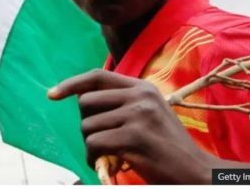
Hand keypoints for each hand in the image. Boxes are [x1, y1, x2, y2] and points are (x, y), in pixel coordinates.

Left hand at [48, 70, 212, 183]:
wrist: (197, 172)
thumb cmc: (167, 147)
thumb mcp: (149, 114)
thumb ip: (121, 103)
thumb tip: (82, 100)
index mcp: (143, 87)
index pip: (96, 76)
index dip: (71, 84)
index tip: (52, 94)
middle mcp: (140, 96)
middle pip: (86, 103)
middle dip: (86, 125)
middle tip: (101, 140)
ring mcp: (138, 115)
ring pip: (87, 126)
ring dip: (90, 145)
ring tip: (107, 154)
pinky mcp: (134, 137)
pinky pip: (94, 143)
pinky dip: (93, 157)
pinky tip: (106, 163)